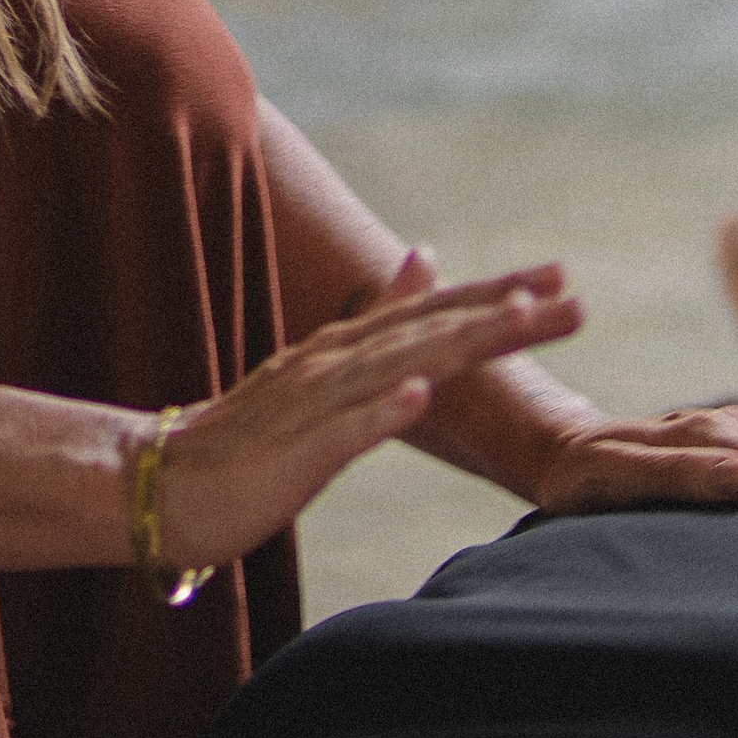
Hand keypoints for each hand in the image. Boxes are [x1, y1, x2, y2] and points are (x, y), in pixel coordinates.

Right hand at [154, 262, 584, 575]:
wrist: (162, 481)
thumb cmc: (251, 436)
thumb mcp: (324, 368)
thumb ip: (378, 317)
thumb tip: (429, 257)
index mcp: (347, 349)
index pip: (434, 312)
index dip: (498, 293)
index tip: (562, 278)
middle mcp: (334, 363)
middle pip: (431, 330)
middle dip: (504, 312)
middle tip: (575, 299)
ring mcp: (312, 403)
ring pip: (397, 365)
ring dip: (459, 342)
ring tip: (519, 324)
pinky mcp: (292, 452)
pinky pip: (340, 430)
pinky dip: (380, 410)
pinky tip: (420, 394)